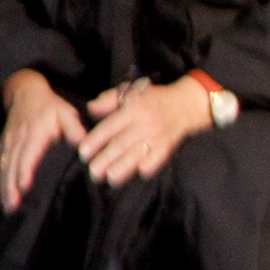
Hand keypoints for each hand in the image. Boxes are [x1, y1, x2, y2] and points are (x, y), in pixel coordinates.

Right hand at [0, 70, 78, 213]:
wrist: (24, 92)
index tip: (24, 188)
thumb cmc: (50, 106)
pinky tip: (5, 195)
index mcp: (34, 133)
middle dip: (11, 187)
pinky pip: (0, 165)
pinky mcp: (3, 145)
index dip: (24, 171)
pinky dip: (1, 181)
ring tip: (9, 208)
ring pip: (4, 168)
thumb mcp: (66, 113)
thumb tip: (84, 147)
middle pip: (12, 166)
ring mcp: (8, 142)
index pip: (27, 154)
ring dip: (5, 188)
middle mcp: (17, 139)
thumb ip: (74, 129)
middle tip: (14, 208)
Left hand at [75, 75, 217, 187]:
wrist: (185, 104)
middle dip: (105, 159)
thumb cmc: (153, 98)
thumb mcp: (130, 92)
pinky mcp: (168, 146)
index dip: (96, 140)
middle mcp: (145, 124)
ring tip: (109, 178)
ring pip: (137, 154)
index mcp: (133, 109)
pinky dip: (148, 167)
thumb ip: (109, 99)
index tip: (83, 152)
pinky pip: (156, 159)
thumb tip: (90, 108)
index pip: (110, 127)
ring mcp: (157, 136)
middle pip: (121, 144)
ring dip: (123, 168)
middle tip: (92, 171)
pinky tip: (137, 174)